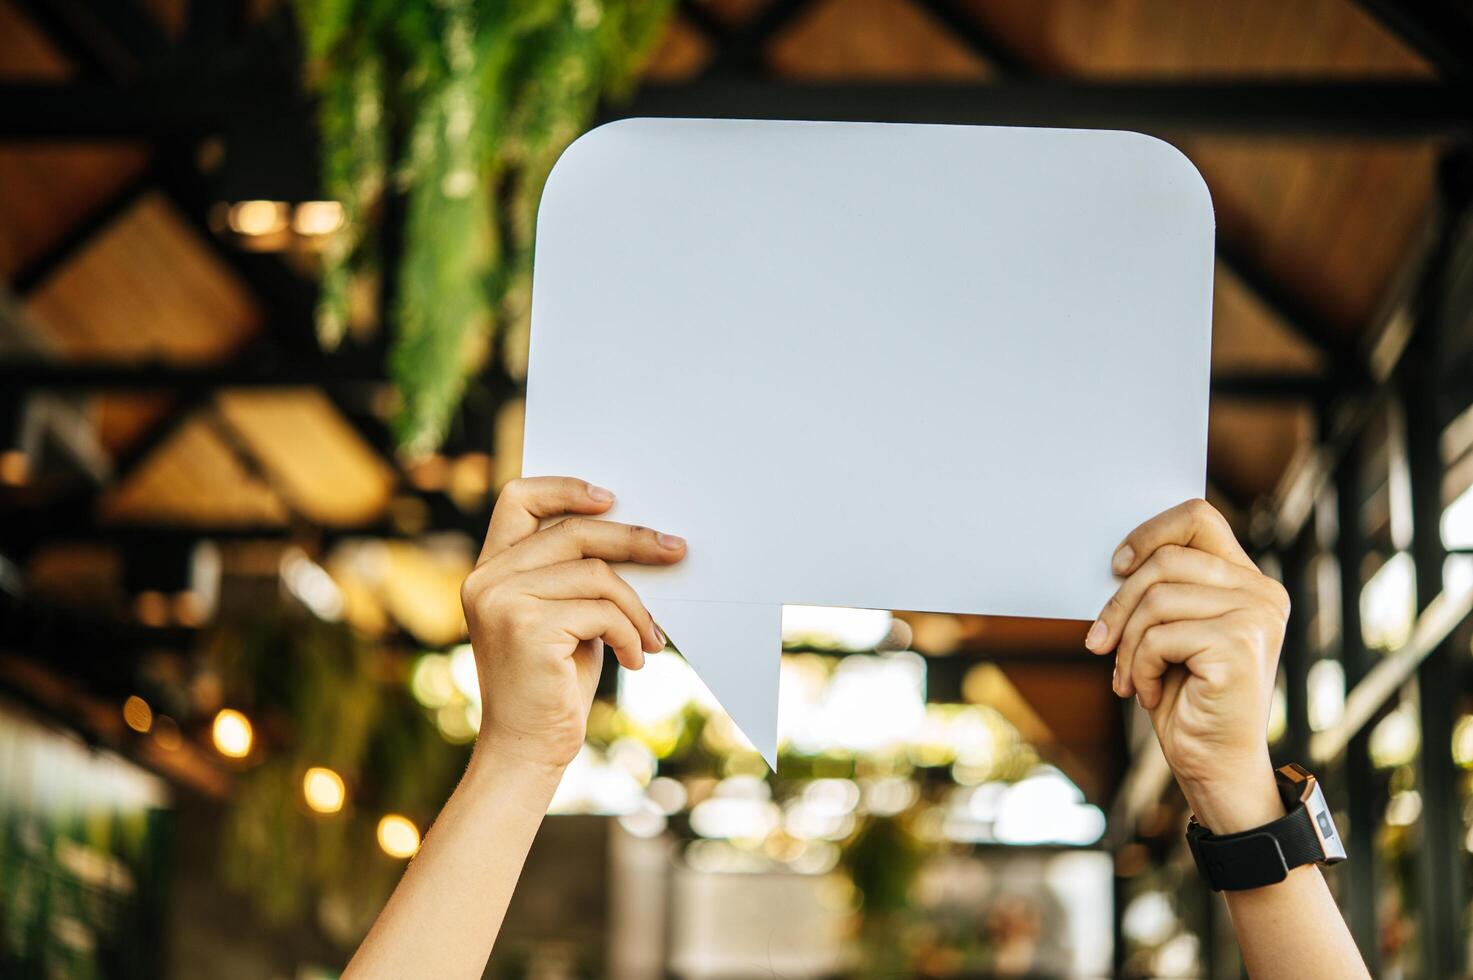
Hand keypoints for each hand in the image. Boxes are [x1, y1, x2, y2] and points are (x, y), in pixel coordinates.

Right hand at [460, 477, 685, 770]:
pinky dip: (630, 633)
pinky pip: (602, 611)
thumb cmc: (553, 684)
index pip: (518, 499)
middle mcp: (487, 579)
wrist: (527, 750)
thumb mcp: (563, 618)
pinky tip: (636, 658)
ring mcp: (502, 602)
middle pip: (574, 532)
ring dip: (636, 608)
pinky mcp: (527, 628)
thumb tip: (639, 537)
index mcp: (489, 570)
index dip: (566, 489)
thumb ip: (575, 576)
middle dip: (633, 540)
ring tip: (649, 638)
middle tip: (676, 550)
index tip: (611, 499)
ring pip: (596, 575)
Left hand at [1084, 499, 1291, 832]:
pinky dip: (1138, 667)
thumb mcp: (1168, 633)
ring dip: (1127, 644)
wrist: (1214, 765)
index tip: (1115, 567)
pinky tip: (1146, 693)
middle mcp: (1261, 592)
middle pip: (1166, 560)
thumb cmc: (1184, 698)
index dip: (1149, 533)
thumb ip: (1158, 591)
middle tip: (1098, 643)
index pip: (1197, 517)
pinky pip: (1159, 636)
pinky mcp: (1240, 644)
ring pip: (1157, 599)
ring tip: (1127, 676)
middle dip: (1119, 603)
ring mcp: (1256, 616)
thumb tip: (1113, 560)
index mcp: (1248, 581)